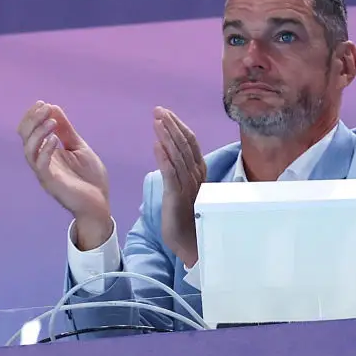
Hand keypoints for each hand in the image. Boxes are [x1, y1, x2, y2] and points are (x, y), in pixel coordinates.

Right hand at [18, 101, 111, 248]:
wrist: (100, 203)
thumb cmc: (90, 177)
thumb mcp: (79, 147)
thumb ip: (66, 130)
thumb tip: (53, 107)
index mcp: (47, 152)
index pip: (29, 131)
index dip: (32, 116)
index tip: (43, 103)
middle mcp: (42, 162)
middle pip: (25, 138)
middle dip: (33, 121)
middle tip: (45, 108)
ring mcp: (45, 173)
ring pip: (29, 151)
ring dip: (38, 133)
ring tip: (52, 122)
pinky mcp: (52, 183)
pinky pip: (41, 166)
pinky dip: (45, 150)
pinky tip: (55, 139)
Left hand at [153, 107, 204, 267]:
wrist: (193, 245)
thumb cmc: (189, 220)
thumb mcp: (185, 192)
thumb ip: (181, 174)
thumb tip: (172, 157)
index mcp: (199, 174)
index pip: (191, 144)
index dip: (179, 127)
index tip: (167, 113)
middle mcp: (196, 177)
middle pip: (184, 145)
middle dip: (171, 125)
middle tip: (158, 110)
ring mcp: (187, 186)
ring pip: (178, 155)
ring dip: (167, 135)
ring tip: (156, 120)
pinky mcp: (177, 197)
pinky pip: (171, 174)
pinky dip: (164, 157)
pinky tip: (156, 144)